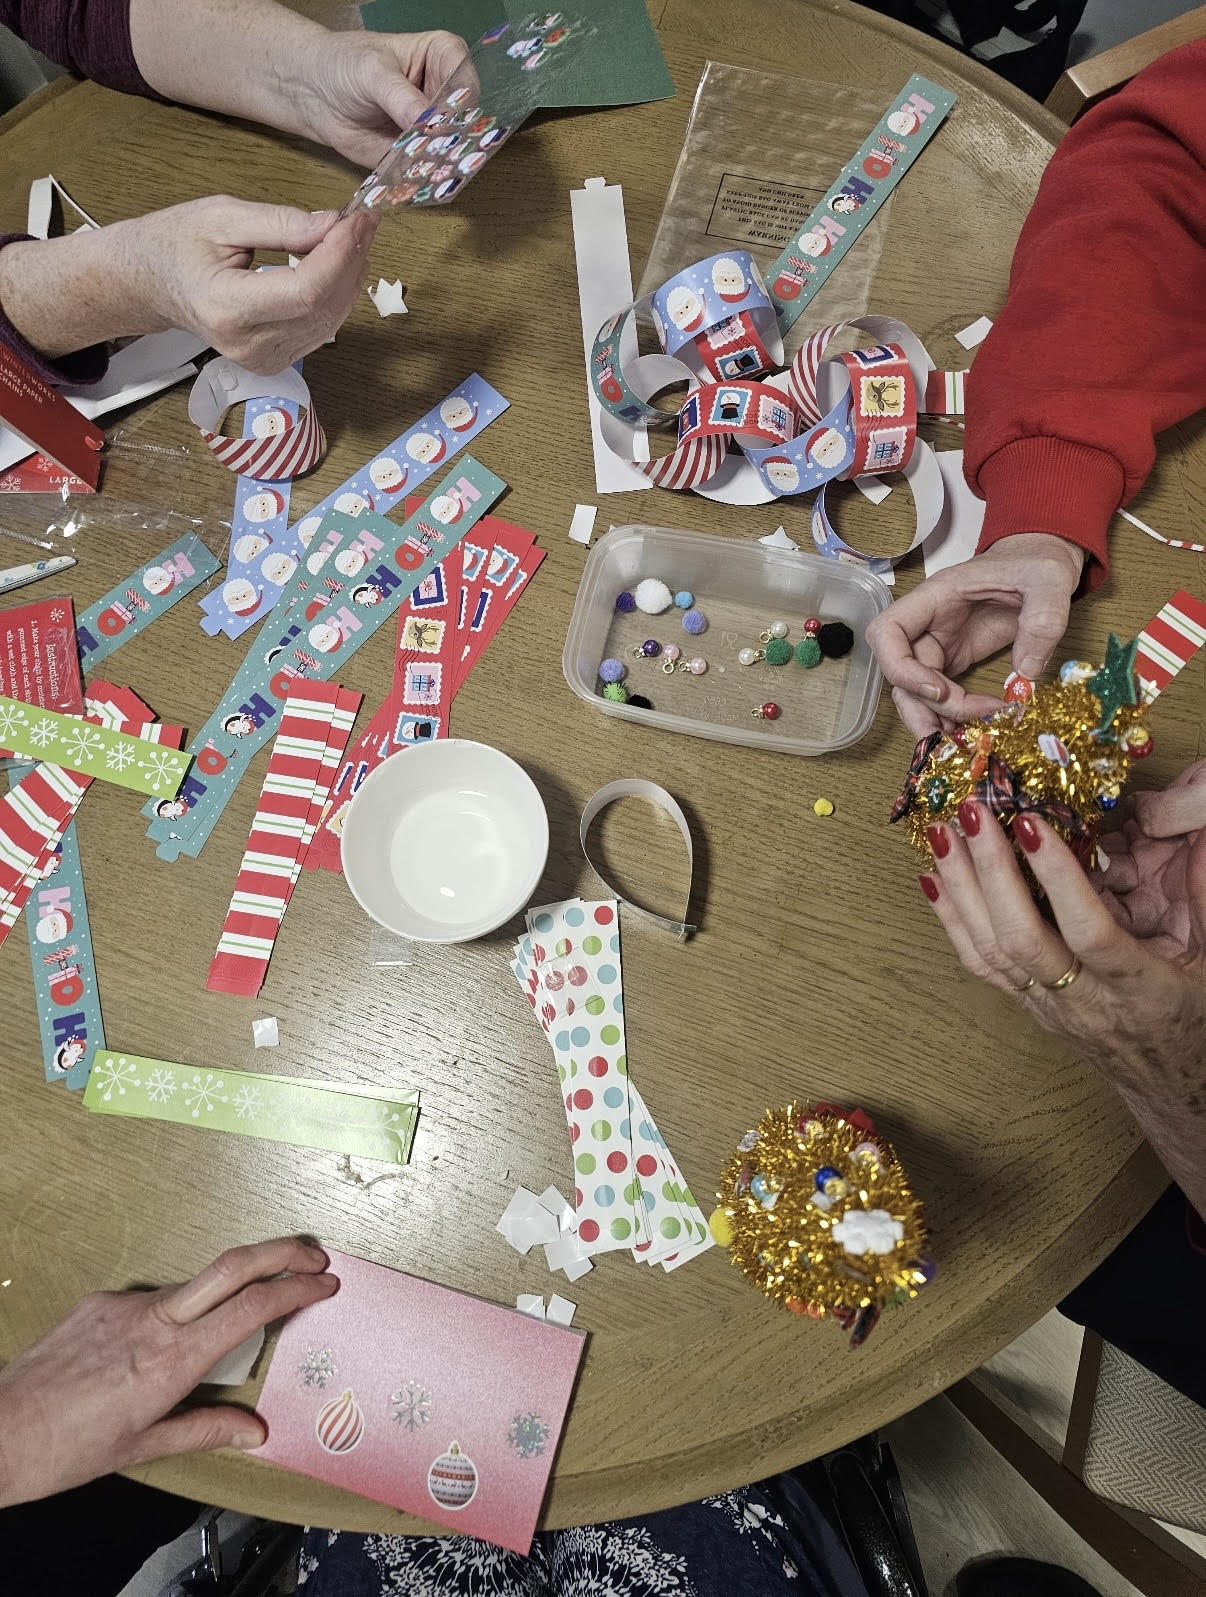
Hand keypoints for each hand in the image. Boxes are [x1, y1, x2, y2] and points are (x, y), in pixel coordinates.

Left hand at [0, 1238, 337, 1506]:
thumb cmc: (63, 1449)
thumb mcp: (143, 1448)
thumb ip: (205, 1428)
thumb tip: (253, 1430)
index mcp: (172, 1360)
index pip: (251, 1307)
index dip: (296, 1289)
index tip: (323, 1285)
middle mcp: (153, 1321)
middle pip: (234, 1265)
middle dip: (282, 1252)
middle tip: (315, 1256)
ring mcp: (126, 1304)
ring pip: (195, 1283)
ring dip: (228, 1287)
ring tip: (238, 1316)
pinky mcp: (100, 1301)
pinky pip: (154, 1299)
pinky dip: (176, 1311)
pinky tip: (163, 1343)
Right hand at [113, 197, 377, 371]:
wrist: (152, 283)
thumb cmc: (177, 244)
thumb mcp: (221, 217)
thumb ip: (280, 223)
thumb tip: (332, 224)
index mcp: (227, 308)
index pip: (305, 291)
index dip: (339, 255)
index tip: (356, 220)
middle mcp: (248, 344)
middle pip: (322, 308)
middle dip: (351, 261)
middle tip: (363, 222)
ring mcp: (263, 359)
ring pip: (329, 322)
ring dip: (350, 278)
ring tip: (354, 238)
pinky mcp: (274, 360)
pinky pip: (321, 330)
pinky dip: (337, 295)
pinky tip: (340, 265)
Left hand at [285, 29, 470, 166]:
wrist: (315, 94)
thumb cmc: (344, 65)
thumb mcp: (373, 73)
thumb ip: (401, 98)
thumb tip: (428, 124)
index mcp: (442, 57)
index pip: (466, 81)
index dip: (460, 103)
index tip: (443, 119)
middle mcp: (444, 94)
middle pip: (465, 120)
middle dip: (453, 138)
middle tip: (436, 149)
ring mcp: (433, 127)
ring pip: (451, 148)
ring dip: (441, 162)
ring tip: (425, 166)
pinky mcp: (418, 154)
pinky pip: (428, 169)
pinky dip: (424, 177)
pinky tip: (416, 180)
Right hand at [867, 533, 1085, 736]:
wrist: (1044, 563)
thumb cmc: (1037, 562)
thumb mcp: (1050, 579)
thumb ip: (1043, 620)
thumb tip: (1027, 674)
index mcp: (936, 597)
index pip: (887, 632)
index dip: (901, 667)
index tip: (939, 690)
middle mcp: (928, 625)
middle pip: (899, 673)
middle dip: (922, 707)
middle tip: (956, 731)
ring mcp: (940, 645)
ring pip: (915, 691)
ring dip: (933, 719)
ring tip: (965, 739)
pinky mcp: (957, 661)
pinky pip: (941, 695)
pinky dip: (952, 717)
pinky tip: (974, 730)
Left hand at [918, 797, 1205, 1056]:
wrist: (1167, 1085)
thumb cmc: (1192, 1022)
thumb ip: (1205, 898)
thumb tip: (1202, 834)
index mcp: (1138, 989)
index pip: (1088, 932)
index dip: (1057, 878)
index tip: (1032, 825)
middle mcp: (1083, 1000)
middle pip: (1021, 938)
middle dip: (992, 872)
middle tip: (974, 814)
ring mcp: (1046, 1006)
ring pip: (990, 950)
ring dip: (962, 887)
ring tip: (943, 833)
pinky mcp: (1025, 1005)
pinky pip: (978, 963)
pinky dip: (951, 917)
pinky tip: (933, 877)